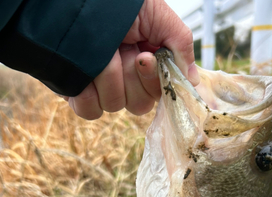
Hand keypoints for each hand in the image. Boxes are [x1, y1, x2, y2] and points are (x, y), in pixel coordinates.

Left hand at [66, 0, 198, 119]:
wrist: (79, 0)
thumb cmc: (119, 2)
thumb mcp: (158, 15)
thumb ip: (180, 45)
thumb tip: (193, 80)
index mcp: (146, 63)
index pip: (160, 92)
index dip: (153, 80)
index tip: (145, 57)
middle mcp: (125, 78)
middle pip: (140, 104)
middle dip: (131, 77)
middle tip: (122, 51)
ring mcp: (101, 87)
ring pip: (115, 105)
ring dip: (107, 76)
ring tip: (98, 51)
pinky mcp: (78, 93)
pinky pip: (89, 111)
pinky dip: (86, 92)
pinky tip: (84, 71)